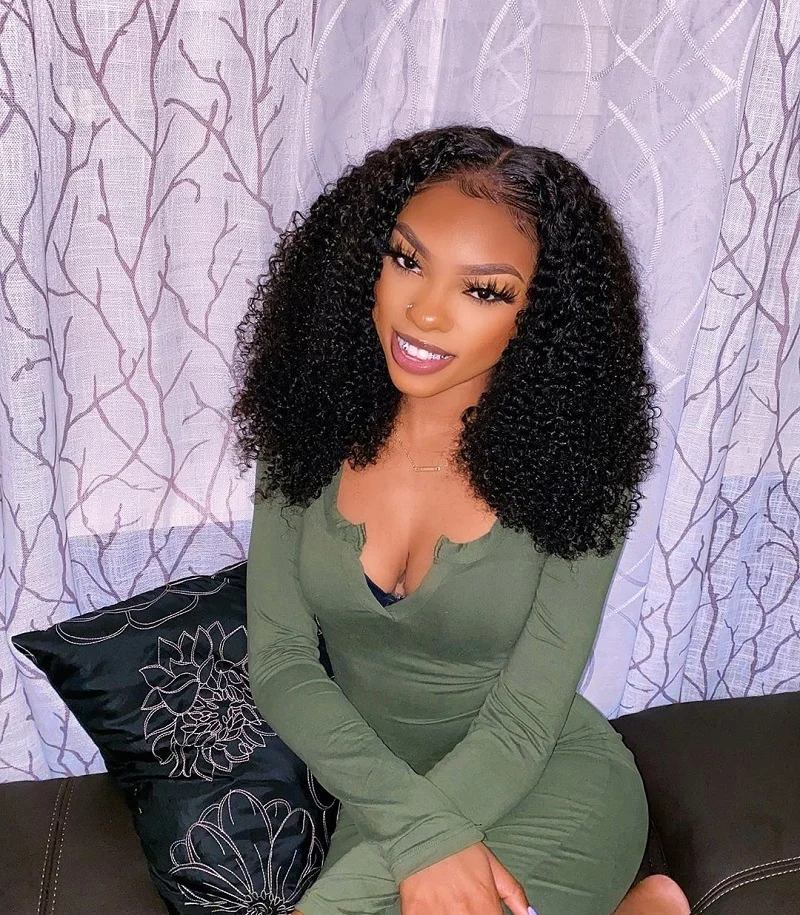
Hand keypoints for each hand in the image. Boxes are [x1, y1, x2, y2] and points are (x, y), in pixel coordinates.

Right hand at [399, 842, 529, 914]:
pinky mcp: (415, 913)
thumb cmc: (461, 849)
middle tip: (467, 907)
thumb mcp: (494, 867)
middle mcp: (463, 913)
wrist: (426, 831)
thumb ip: (515, 896)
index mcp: (484, 906)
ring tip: (452, 905)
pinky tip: (435, 908)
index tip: (485, 912)